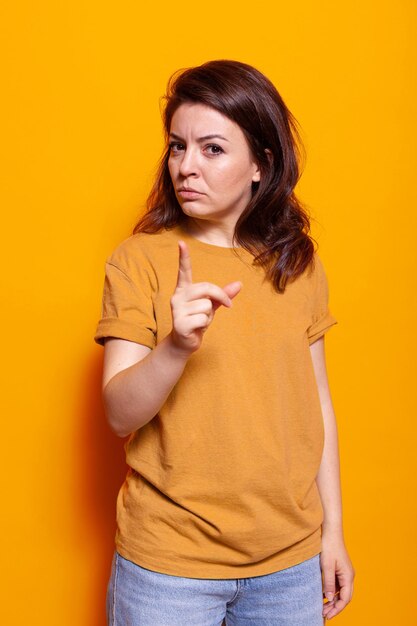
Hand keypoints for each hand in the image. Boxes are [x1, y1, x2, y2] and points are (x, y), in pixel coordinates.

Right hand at [170, 240, 241, 354]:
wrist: (185, 342)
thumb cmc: (198, 320)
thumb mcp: (212, 305)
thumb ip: (223, 294)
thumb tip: (239, 284)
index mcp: (184, 289)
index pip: (184, 271)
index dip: (183, 257)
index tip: (181, 242)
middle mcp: (177, 296)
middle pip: (206, 288)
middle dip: (220, 297)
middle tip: (226, 305)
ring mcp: (176, 309)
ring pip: (206, 305)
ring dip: (209, 316)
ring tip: (200, 320)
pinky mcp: (179, 322)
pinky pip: (203, 319)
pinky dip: (205, 325)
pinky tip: (196, 328)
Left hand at [320, 532, 354, 619]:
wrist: (331, 531)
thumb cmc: (329, 546)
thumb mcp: (327, 565)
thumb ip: (329, 582)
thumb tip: (330, 597)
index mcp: (348, 576)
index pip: (345, 598)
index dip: (337, 609)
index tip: (328, 615)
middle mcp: (349, 576)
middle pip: (344, 597)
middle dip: (335, 607)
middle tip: (324, 614)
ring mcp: (345, 572)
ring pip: (341, 592)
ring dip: (333, 600)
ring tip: (323, 607)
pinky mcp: (340, 569)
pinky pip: (338, 585)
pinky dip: (332, 592)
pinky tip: (324, 595)